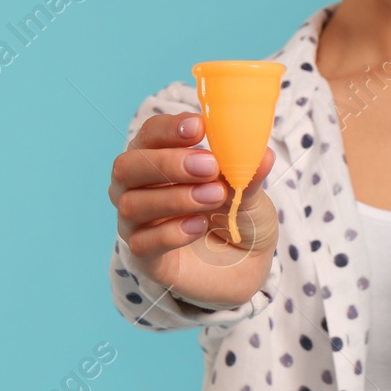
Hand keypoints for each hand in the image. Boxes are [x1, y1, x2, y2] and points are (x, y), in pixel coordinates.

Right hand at [108, 111, 277, 309]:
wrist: (246, 264)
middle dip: (167, 163)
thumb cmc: (238, 215)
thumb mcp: (250, 192)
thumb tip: (262, 153)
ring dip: (175, 197)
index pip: (149, 135)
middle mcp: (139, 188)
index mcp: (159, 159)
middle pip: (127, 167)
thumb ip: (248, 174)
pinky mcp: (145, 258)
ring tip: (215, 196)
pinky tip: (199, 226)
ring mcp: (137, 224)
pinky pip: (142, 243)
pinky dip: (171, 232)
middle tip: (209, 166)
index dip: (168, 129)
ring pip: (132, 205)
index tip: (199, 127)